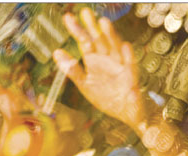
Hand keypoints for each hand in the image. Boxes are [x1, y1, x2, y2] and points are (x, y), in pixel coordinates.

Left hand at [53, 8, 145, 127]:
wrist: (125, 111)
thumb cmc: (105, 96)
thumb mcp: (84, 84)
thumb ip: (72, 69)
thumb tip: (56, 53)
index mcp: (94, 60)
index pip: (85, 42)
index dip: (77, 30)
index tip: (68, 18)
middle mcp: (107, 59)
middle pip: (99, 40)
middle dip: (92, 27)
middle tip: (85, 12)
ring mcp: (120, 65)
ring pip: (114, 48)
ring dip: (110, 36)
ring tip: (103, 23)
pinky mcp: (131, 76)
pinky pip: (130, 65)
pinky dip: (128, 56)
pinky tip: (125, 47)